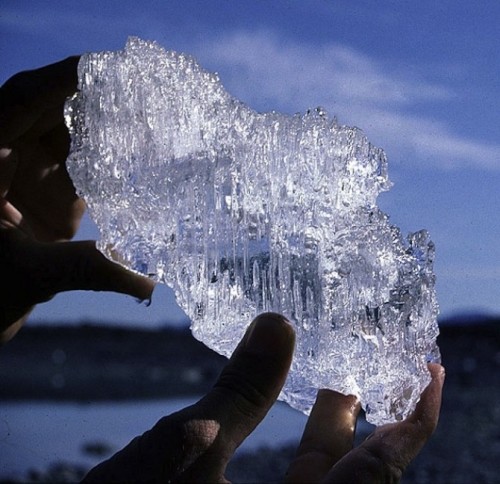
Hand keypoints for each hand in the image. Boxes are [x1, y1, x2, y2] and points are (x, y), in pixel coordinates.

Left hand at [0, 59, 154, 341]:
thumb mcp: (26, 276)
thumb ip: (84, 270)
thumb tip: (147, 281)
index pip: (19, 101)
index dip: (62, 80)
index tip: (105, 68)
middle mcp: (5, 155)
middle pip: (48, 108)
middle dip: (93, 97)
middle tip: (140, 91)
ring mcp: (28, 172)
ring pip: (68, 132)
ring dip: (104, 125)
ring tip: (148, 118)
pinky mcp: (49, 190)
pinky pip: (81, 160)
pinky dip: (108, 156)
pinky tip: (138, 154)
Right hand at [82, 313, 443, 482]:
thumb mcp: (191, 448)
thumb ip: (241, 390)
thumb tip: (279, 321)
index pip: (381, 469)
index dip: (415, 418)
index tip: (431, 370)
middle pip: (361, 470)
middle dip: (371, 412)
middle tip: (376, 360)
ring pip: (329, 475)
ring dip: (337, 426)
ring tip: (338, 377)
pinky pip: (304, 482)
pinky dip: (312, 445)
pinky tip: (299, 410)